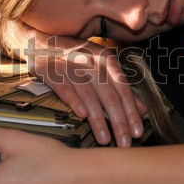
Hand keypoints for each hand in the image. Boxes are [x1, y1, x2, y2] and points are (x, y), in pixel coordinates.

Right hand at [26, 32, 146, 146]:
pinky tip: (82, 116)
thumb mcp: (100, 66)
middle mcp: (91, 61)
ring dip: (98, 119)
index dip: (132, 113)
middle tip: (124, 143)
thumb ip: (122, 87)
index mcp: (106, 60)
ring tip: (105, 139)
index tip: (137, 133)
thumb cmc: (75, 56)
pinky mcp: (51, 70)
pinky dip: (74, 101)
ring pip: (89, 95)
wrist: (39, 40)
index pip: (124, 90)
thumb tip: (143, 109)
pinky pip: (65, 87)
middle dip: (119, 122)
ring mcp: (70, 65)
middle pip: (109, 96)